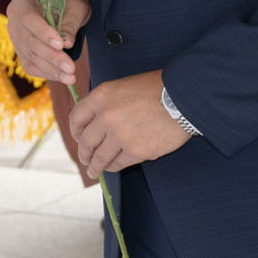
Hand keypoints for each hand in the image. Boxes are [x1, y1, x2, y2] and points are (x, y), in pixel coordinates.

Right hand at [7, 0, 89, 87]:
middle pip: (28, 40)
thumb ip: (70, 22)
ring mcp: (15, 33)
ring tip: (70, 77)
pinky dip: (45, 72)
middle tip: (70, 68)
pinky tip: (61, 77)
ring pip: (29, 55)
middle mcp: (14, 15)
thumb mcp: (75, 4)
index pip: (28, 18)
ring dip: (50, 69)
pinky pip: (29, 64)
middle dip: (51, 57)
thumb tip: (67, 44)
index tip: (60, 45)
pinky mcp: (20, 48)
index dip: (43, 33)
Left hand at [69, 70, 191, 182]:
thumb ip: (105, 103)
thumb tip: (92, 122)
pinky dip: (113, 167)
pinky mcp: (136, 151)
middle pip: (85, 142)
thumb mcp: (123, 86)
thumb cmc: (156, 89)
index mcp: (101, 97)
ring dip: (94, 167)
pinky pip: (117, 164)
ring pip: (99, 158)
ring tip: (93, 171)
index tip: (77, 137)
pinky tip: (112, 168)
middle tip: (84, 159)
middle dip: (83, 153)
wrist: (183, 99)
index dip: (74, 131)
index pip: (76, 118)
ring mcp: (120, 136)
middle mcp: (106, 117)